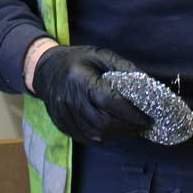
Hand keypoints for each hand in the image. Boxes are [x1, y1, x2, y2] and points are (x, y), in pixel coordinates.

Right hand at [30, 45, 151, 144]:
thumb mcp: (100, 55)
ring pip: (96, 134)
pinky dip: (104, 138)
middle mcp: (70, 99)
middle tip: (142, 125)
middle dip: (128, 127)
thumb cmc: (76, 60)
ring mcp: (64, 115)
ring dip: (118, 135)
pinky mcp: (62, 125)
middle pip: (104, 122)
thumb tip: (147, 83)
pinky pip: (86, 138)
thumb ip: (123, 67)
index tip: (147, 117)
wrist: (44, 69)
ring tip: (131, 129)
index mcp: (80, 79)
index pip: (110, 101)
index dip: (131, 112)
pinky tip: (113, 131)